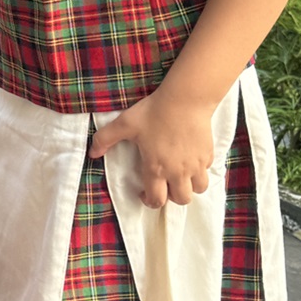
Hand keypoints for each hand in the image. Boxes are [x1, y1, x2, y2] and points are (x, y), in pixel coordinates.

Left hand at [89, 90, 214, 208]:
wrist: (185, 99)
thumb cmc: (154, 112)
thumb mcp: (124, 124)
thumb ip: (105, 139)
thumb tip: (92, 153)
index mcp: (156, 169)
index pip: (156, 200)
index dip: (149, 201)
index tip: (145, 192)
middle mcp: (178, 172)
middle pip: (181, 200)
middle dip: (172, 197)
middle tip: (164, 184)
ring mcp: (196, 164)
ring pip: (199, 189)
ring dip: (189, 186)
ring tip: (180, 175)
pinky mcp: (208, 154)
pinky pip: (206, 171)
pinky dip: (199, 170)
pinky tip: (189, 159)